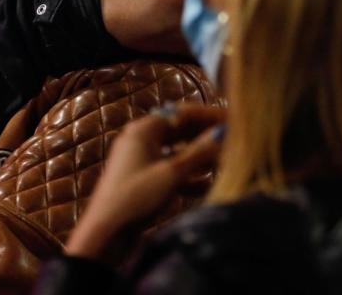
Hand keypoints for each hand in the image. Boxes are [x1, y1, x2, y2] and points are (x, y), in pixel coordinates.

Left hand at [64, 105, 225, 261]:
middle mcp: (140, 139)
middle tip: (234, 142)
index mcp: (143, 129)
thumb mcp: (172, 173)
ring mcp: (140, 159)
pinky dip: (189, 174)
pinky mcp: (143, 179)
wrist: (107, 229)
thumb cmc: (136, 196)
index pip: (181, 112)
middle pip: (180, 130)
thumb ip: (200, 152)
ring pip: (177, 152)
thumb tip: (224, 133)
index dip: (209, 115)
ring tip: (227, 162)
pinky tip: (209, 184)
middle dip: (206, 136)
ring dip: (200, 157)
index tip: (234, 121)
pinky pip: (170, 170)